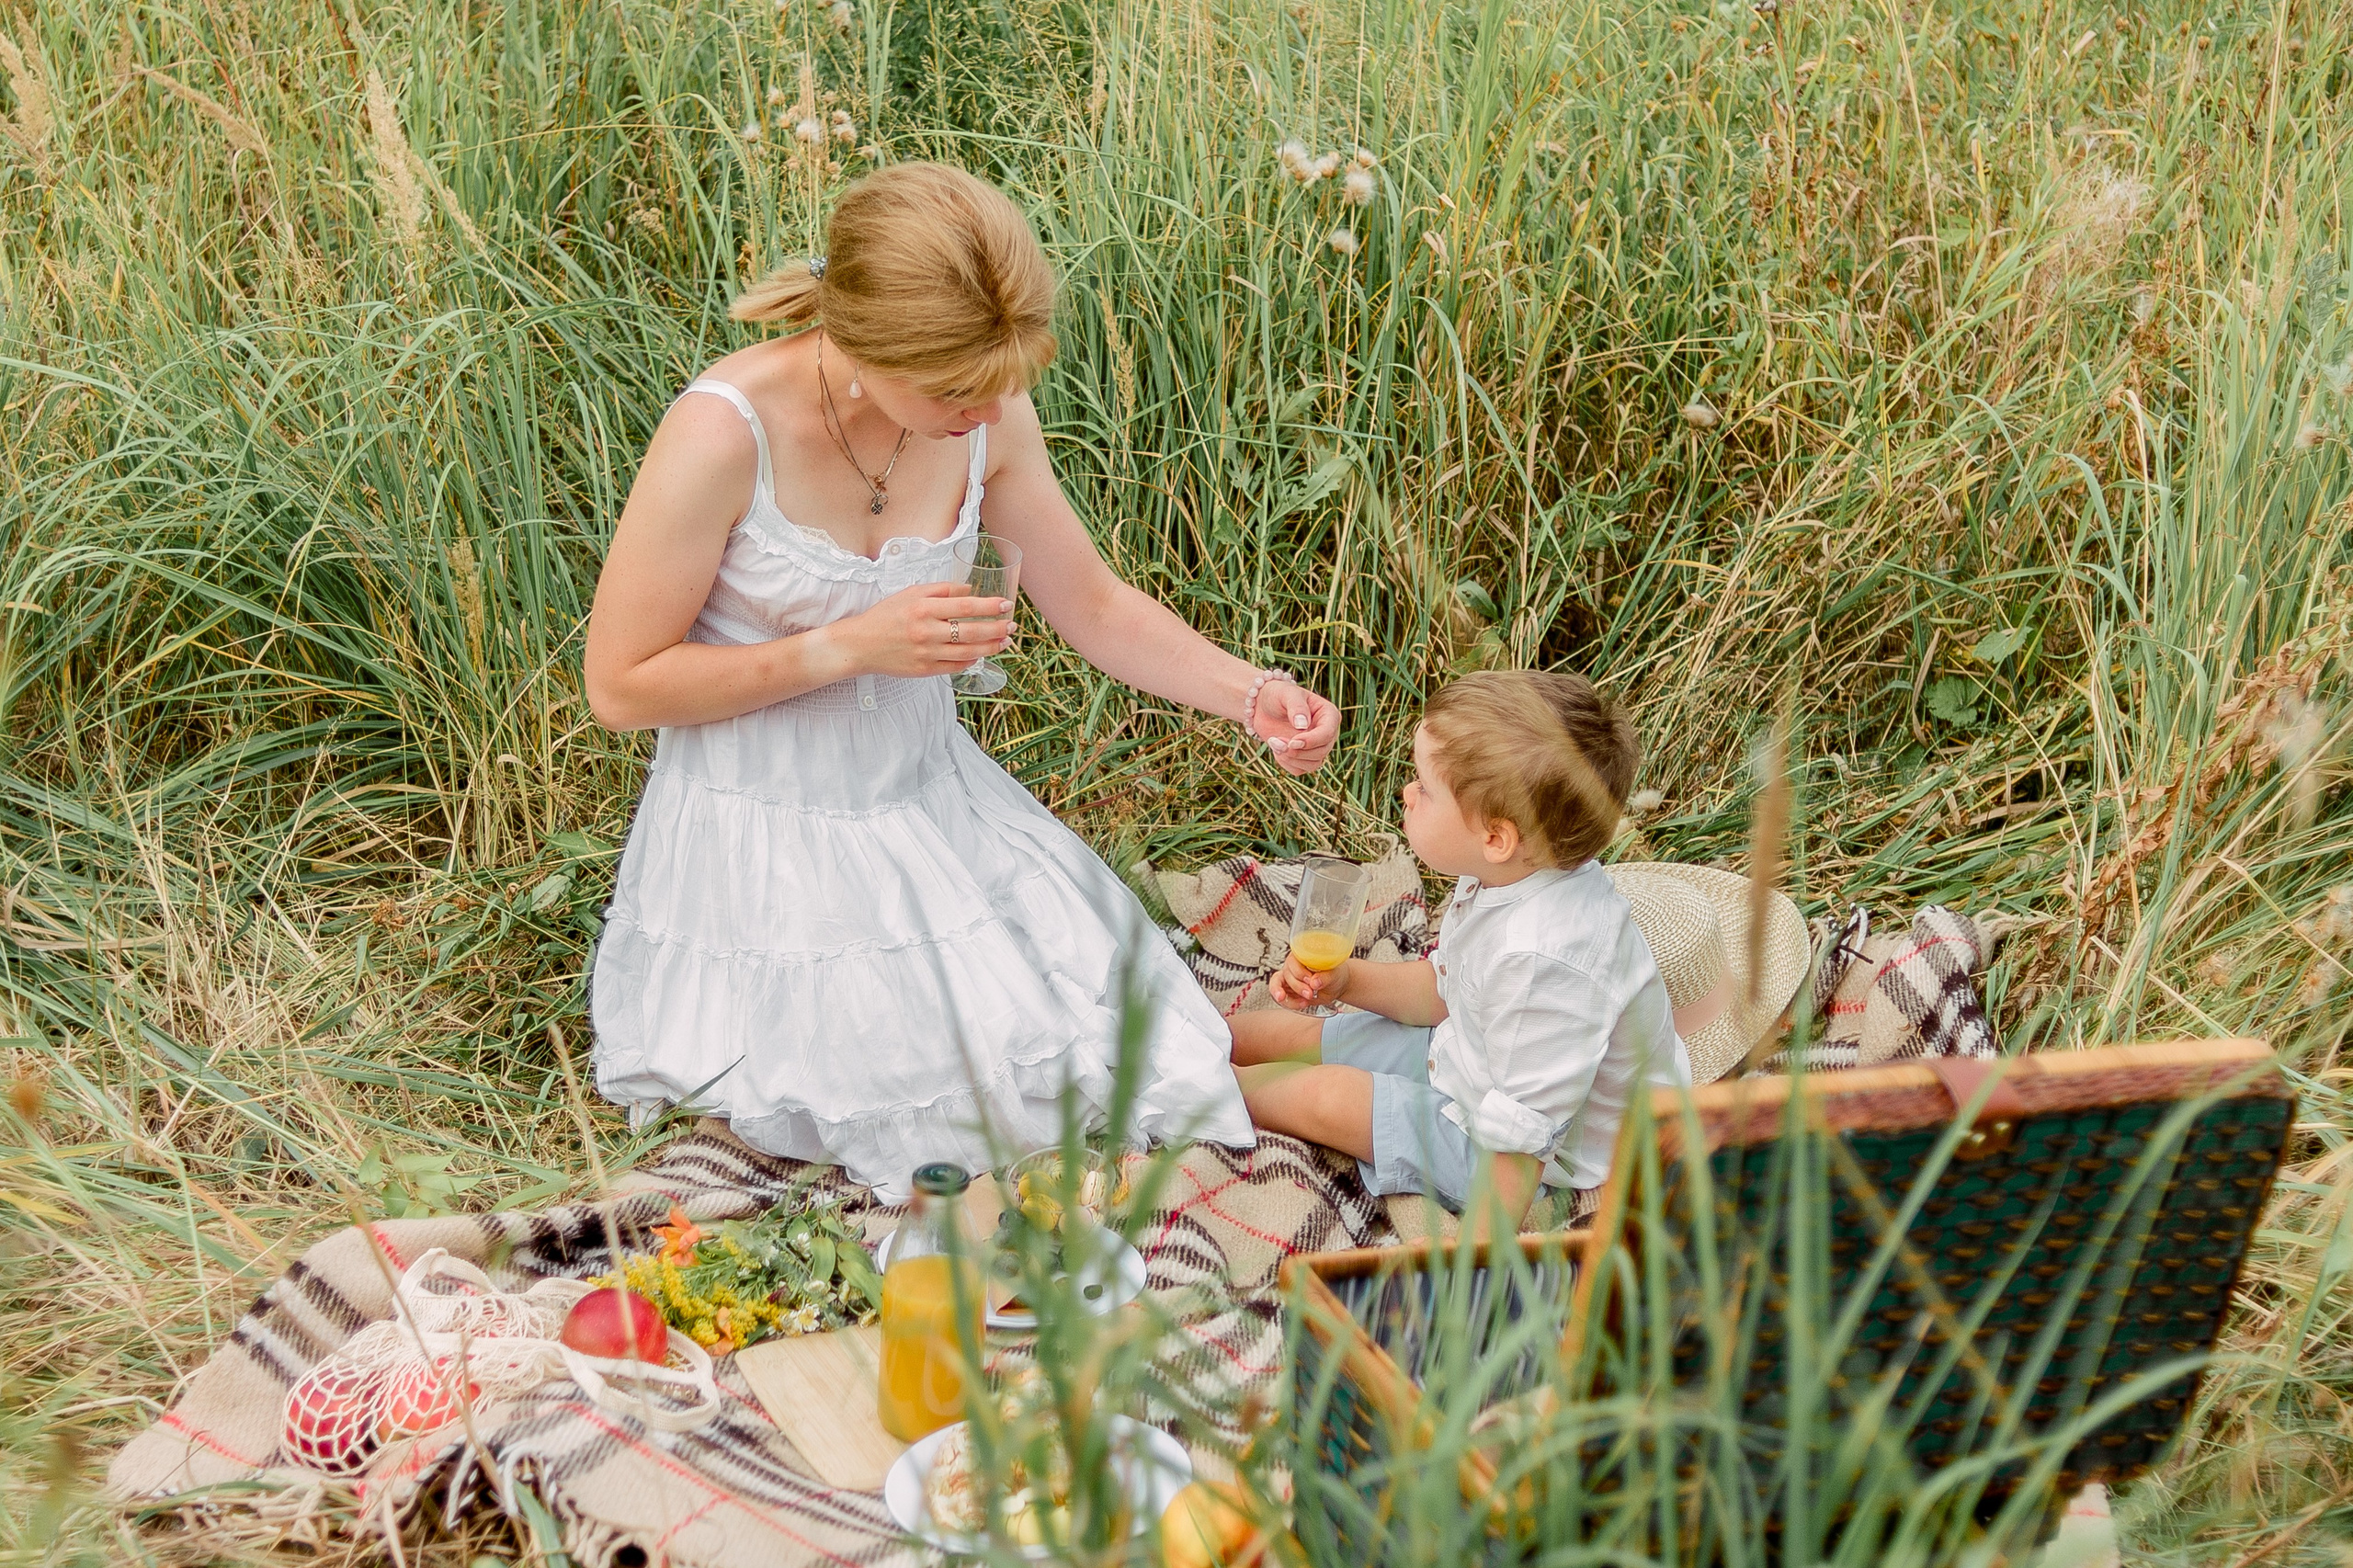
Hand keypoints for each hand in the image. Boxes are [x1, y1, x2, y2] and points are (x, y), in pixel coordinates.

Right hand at [824, 581, 1013, 678]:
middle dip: (997, 629)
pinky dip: (972, 660)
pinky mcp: (925, 670)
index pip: (966, 606)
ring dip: (991, 647)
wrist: (861, 644)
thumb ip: (942, 590)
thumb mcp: (911, 593)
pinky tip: (981, 654)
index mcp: (924, 608)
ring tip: (1004, 641)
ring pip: (968, 652)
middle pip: (972, 631)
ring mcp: (926, 653)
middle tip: (1012, 625)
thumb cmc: (886, 616)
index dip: (990, 607)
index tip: (1006, 605)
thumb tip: (970, 590)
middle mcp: (927, 631)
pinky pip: (956, 666)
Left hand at [1248, 679, 1340, 774]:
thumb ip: (1296, 707)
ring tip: (1274, 742)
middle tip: (1275, 740)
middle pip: (1321, 752)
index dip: (1311, 741)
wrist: (1263, 706)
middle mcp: (1327, 733)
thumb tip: (1303, 725)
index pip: (1327, 733)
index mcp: (1329, 715)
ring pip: (1312, 765)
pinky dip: (1286, 763)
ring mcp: (1317, 747)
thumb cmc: (1278, 695)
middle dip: (1297, 751)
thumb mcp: (1287, 694)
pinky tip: (1277, 748)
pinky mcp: (1304, 757)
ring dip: (1290, 758)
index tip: (1292, 742)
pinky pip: (1299, 770)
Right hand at [1269, 953, 1348, 1011]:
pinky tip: (1303, 1004)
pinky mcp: (1288, 992)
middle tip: (1310, 994)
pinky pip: (1283, 999)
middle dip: (1297, 987)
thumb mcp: (1334, 974)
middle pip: (1286, 975)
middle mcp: (1292, 966)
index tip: (1310, 980)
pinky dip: (1291, 1003)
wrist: (1336, 985)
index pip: (1292, 961)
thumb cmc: (1334, 974)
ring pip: (1277, 987)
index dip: (1299, 972)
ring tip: (1304, 1002)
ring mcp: (1288, 979)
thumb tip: (1315, 982)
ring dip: (1289, 997)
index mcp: (1301, 955)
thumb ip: (1325, 977)